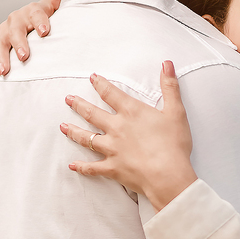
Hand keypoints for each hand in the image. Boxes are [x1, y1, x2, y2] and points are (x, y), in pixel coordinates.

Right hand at [0, 0, 62, 90]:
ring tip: (4, 71)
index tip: (45, 32)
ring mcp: (4, 34)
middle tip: (23, 56)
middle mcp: (15, 20)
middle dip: (18, 43)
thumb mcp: (57, 9)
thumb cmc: (50, 17)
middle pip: (15, 31)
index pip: (36, 14)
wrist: (35, 19)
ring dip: (1, 59)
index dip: (40, 22)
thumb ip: (59, 4)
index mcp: (32, 11)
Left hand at [61, 61, 196, 210]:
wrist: (167, 174)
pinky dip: (82, 167)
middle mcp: (116, 128)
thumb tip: (166, 64)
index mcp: (131, 112)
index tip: (91, 77)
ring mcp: (111, 148)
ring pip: (86, 138)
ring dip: (73, 131)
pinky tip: (72, 165)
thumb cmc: (173, 144)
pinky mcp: (111, 168)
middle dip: (78, 105)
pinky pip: (92, 167)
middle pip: (92, 113)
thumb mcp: (176, 111)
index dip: (100, 84)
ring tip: (63, 127)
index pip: (111, 94)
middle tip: (68, 99)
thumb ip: (170, 87)